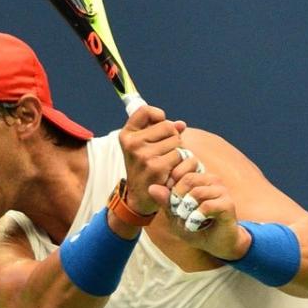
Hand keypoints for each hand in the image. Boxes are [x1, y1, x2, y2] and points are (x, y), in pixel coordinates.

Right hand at [118, 103, 186, 217]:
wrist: (139, 197)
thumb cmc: (144, 168)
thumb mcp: (143, 147)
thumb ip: (160, 131)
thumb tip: (181, 124)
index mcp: (127, 135)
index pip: (144, 111)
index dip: (158, 115)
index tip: (160, 123)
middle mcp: (132, 143)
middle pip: (167, 126)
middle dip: (172, 137)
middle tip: (164, 151)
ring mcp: (144, 155)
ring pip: (176, 141)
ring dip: (178, 151)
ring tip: (167, 162)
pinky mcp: (156, 167)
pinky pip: (180, 155)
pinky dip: (180, 163)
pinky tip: (170, 170)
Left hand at [152, 152, 249, 257]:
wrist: (217, 244)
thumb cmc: (196, 228)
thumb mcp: (175, 216)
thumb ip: (166, 202)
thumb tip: (151, 188)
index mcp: (200, 178)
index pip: (180, 173)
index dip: (171, 190)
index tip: (172, 206)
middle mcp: (212, 181)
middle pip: (188, 179)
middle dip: (178, 199)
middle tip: (178, 214)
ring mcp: (221, 191)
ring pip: (197, 192)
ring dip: (187, 211)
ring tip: (187, 221)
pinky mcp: (228, 204)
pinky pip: (207, 206)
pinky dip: (196, 217)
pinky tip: (195, 225)